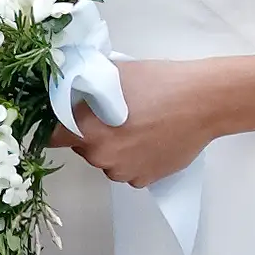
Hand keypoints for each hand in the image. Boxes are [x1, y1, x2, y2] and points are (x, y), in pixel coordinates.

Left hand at [52, 61, 213, 187]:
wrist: (201, 101)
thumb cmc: (158, 83)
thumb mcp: (114, 74)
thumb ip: (85, 86)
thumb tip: (67, 89)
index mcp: (88, 131)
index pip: (53, 136)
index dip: (54, 125)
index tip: (63, 116)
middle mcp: (102, 158)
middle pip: (82, 147)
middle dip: (89, 132)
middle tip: (110, 112)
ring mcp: (125, 172)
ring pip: (106, 160)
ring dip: (112, 146)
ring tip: (135, 123)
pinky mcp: (145, 180)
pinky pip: (128, 170)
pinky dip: (133, 157)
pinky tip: (149, 137)